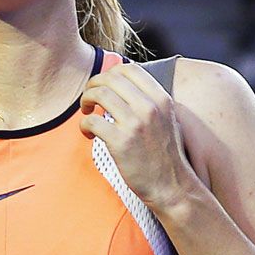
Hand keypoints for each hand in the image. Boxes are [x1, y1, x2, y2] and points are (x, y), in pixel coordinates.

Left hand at [79, 63, 204, 211]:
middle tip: (89, 99)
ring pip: (99, 93)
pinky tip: (89, 133)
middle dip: (93, 84)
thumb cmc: (165, 155)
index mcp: (161, 98)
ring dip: (85, 100)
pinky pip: (91, 120)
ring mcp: (135, 124)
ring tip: (86, 112)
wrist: (171, 186)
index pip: (129, 68)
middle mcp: (149, 107)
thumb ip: (149, 101)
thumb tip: (124, 84)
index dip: (110, 73)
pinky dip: (83, 124)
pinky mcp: (121, 142)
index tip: (104, 86)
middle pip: (110, 78)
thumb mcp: (166, 119)